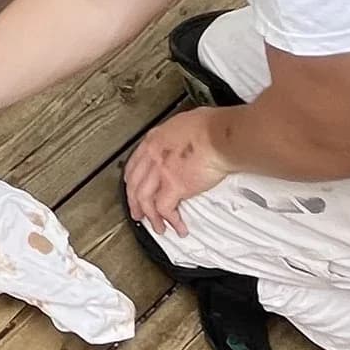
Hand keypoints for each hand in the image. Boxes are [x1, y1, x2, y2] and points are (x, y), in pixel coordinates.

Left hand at [123, 108, 232, 240]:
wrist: (218, 135)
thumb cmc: (210, 127)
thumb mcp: (185, 122)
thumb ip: (178, 135)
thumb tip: (184, 139)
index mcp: (154, 140)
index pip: (134, 164)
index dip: (131, 180)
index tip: (132, 188)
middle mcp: (153, 156)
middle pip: (134, 184)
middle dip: (134, 203)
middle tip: (138, 213)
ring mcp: (161, 171)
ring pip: (144, 199)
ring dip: (151, 216)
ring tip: (158, 226)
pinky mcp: (174, 186)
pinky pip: (165, 209)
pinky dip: (171, 220)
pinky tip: (177, 226)